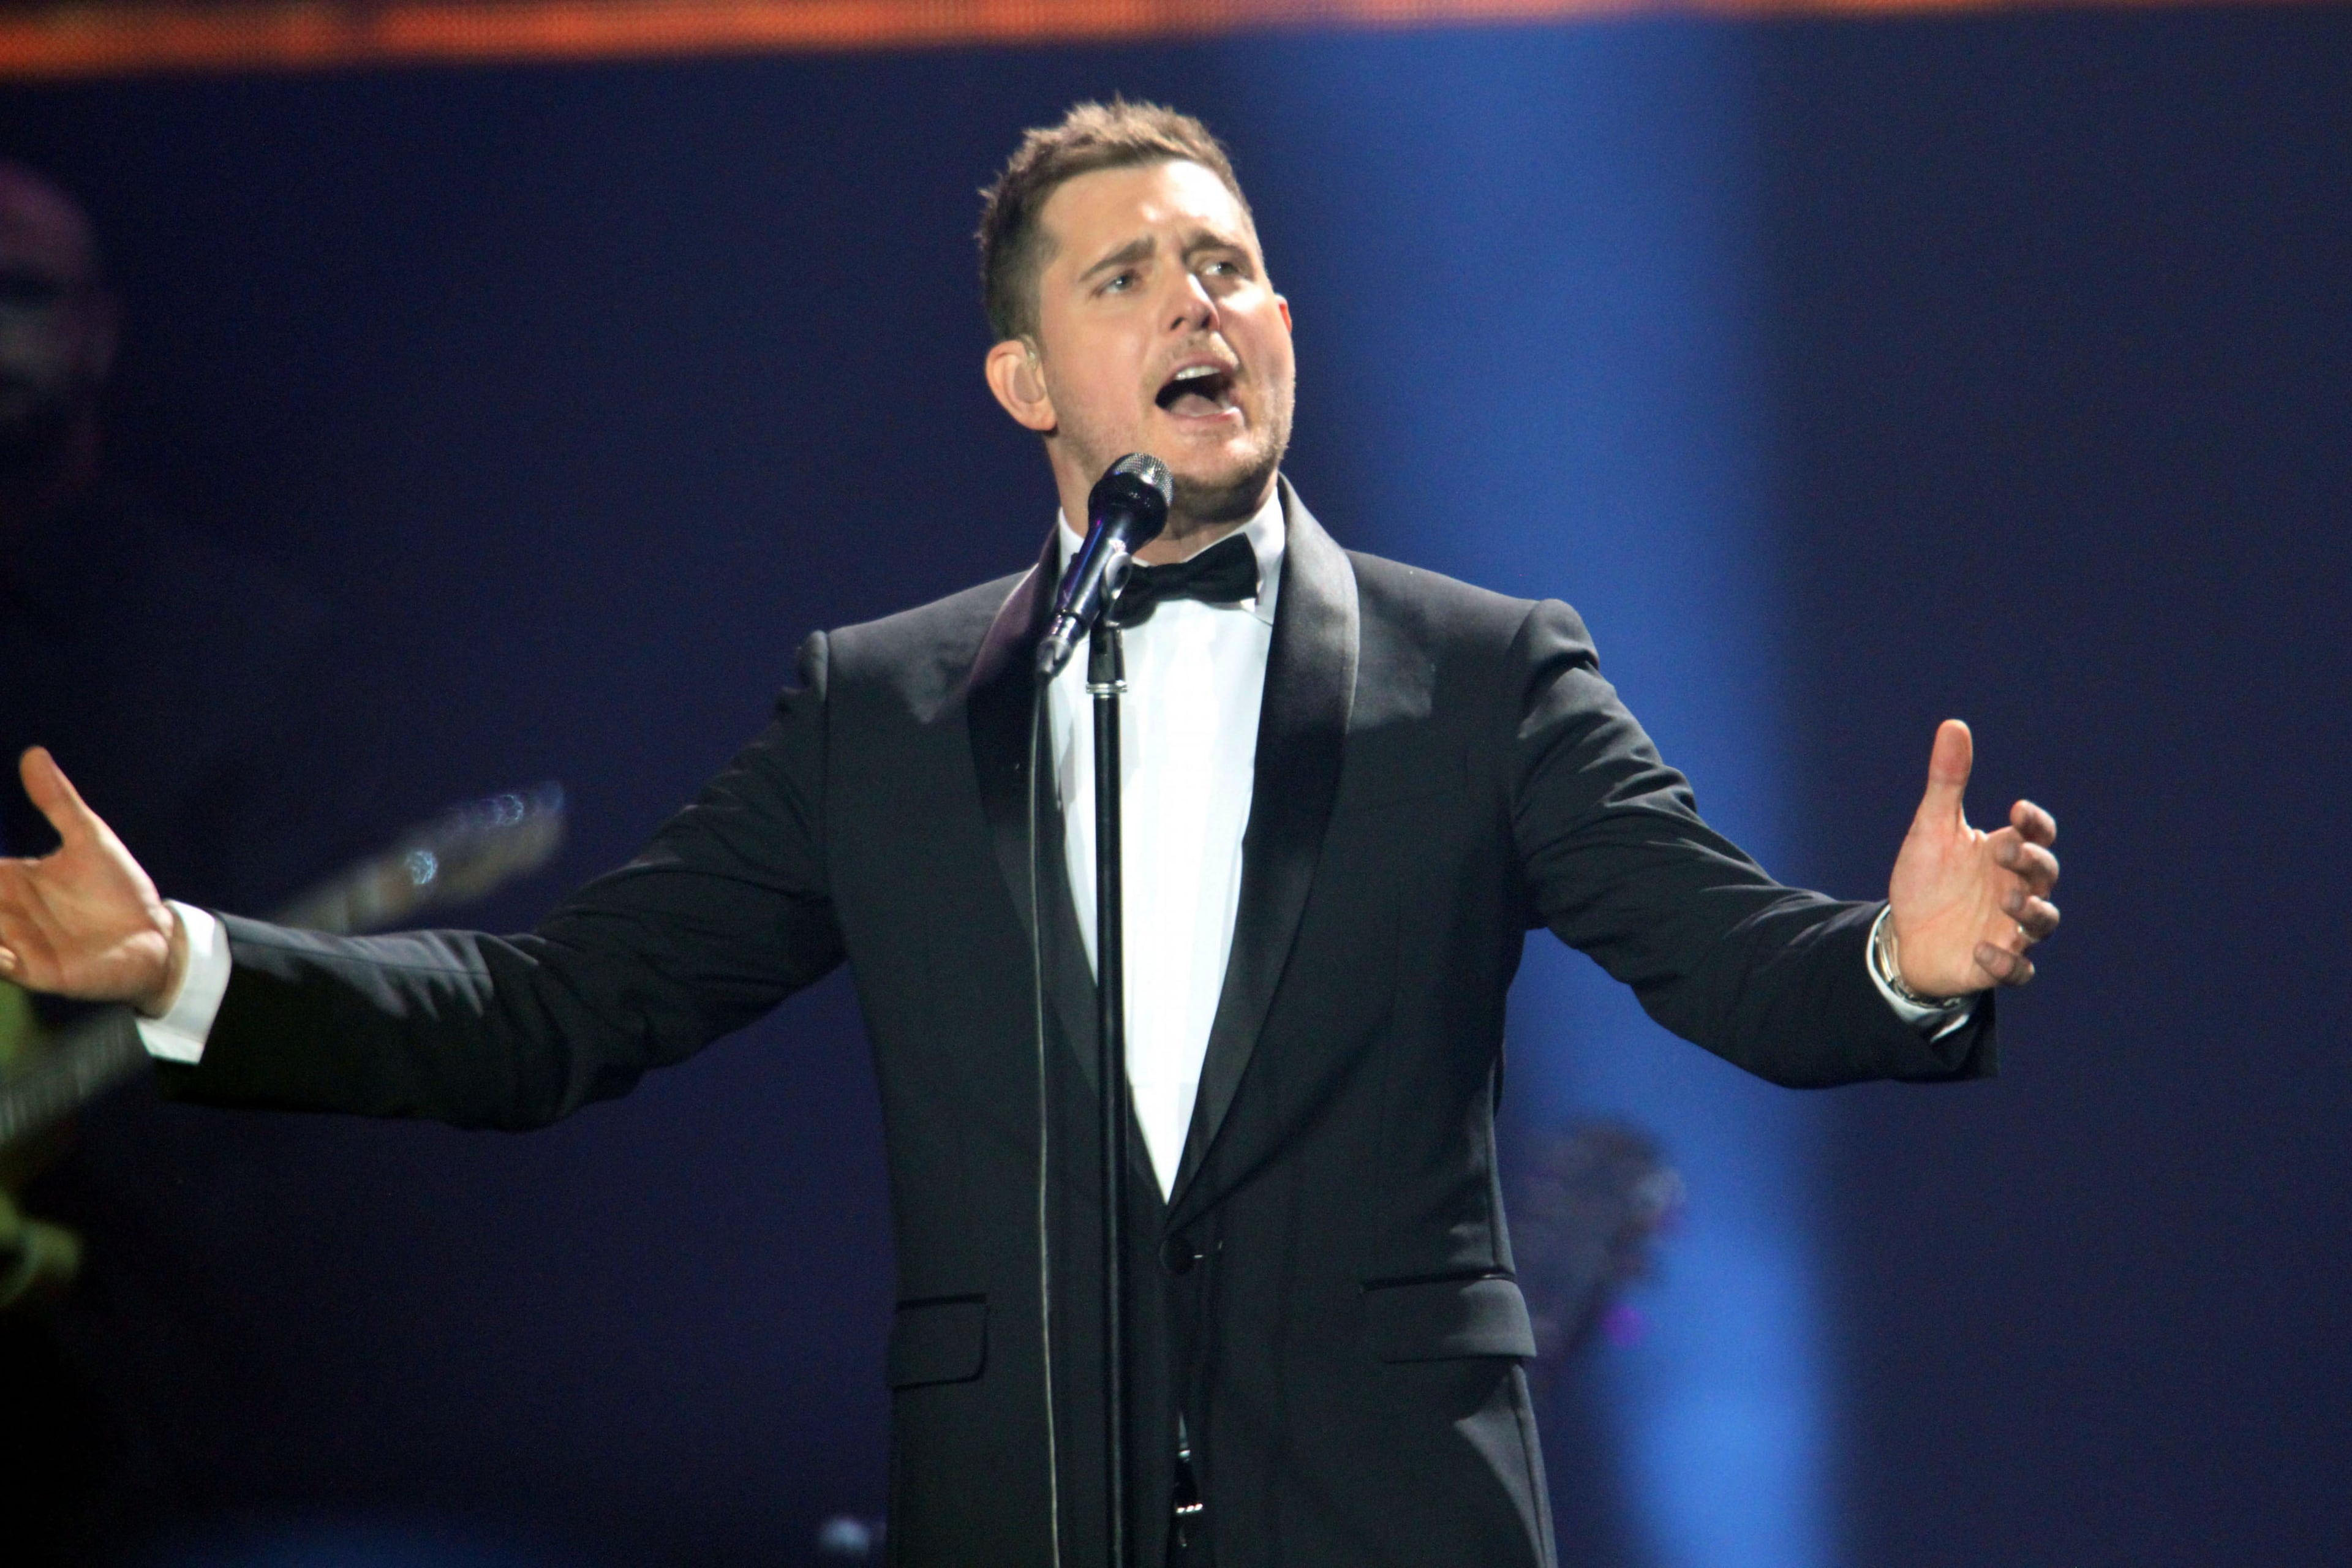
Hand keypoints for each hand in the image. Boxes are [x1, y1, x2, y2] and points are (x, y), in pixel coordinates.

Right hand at [0, 748, 184, 1014]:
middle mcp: (4, 912)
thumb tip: (34, 753)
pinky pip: (2, 966)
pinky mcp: (36, 971)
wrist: (156, 935)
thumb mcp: (89, 838)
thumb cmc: (119, 889)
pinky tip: (2, 949)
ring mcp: (16, 943)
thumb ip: (57, 802)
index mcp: (10, 880)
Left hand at [1886, 720, 2059, 997]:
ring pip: (2044, 922)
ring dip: (2032, 912)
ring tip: (2007, 902)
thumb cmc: (1927, 878)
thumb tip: (1954, 724)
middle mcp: (2017, 890)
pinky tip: (1981, 951)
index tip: (2016, 810)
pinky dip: (2006, 963)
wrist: (1904, 933)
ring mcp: (2010, 929)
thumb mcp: (1932, 827)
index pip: (2038, 835)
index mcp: (2006, 854)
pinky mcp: (1995, 963)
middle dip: (2032, 863)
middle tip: (2005, 851)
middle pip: (2046, 875)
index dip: (2037, 823)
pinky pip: (2017, 969)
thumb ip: (1946, 782)